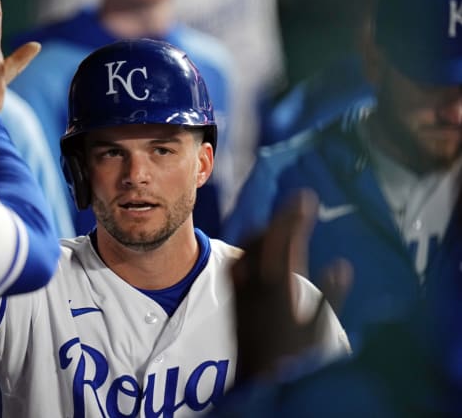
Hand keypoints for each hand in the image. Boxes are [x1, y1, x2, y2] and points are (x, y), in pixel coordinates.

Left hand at [232, 189, 351, 382]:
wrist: (254, 378)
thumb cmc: (291, 359)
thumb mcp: (317, 332)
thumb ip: (331, 298)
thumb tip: (341, 267)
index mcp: (279, 286)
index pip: (286, 241)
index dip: (295, 216)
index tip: (306, 197)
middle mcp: (256, 282)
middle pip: (265, 238)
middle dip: (281, 217)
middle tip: (298, 204)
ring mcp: (241, 287)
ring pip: (248, 247)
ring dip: (265, 230)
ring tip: (280, 222)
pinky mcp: (233, 294)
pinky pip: (238, 260)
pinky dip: (250, 246)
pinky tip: (257, 247)